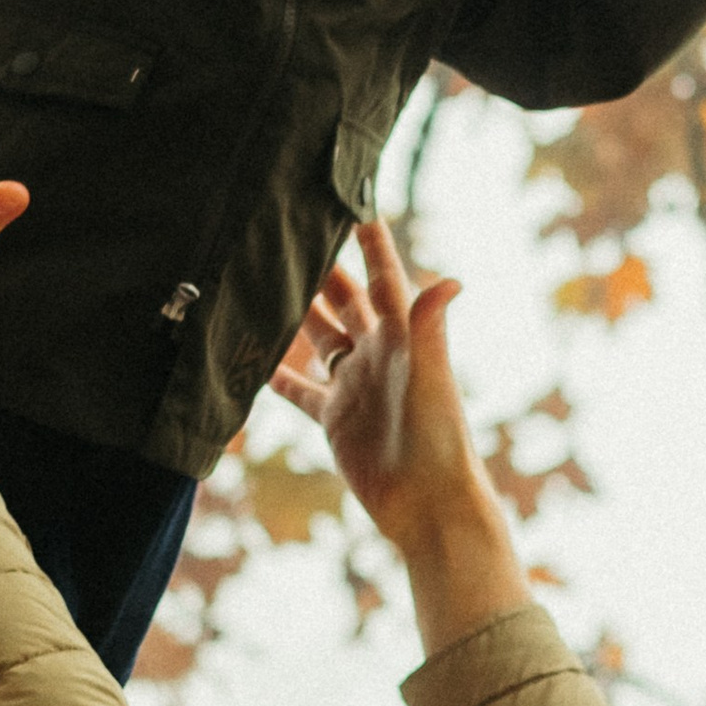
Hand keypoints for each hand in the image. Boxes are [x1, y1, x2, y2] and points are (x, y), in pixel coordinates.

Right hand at [270, 220, 527, 652]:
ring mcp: (354, 385)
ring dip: (295, 311)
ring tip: (264, 280)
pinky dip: (277, 372)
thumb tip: (452, 279)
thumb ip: (432, 328)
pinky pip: (300, 389)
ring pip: (318, 337)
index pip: (383, 278)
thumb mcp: (431, 378)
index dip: (370, 242)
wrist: (429, 505)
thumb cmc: (439, 441)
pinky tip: (253, 355)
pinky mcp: (335, 419)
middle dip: (320, 266)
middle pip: (343, 300)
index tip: (353, 200)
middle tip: (289, 232)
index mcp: (404, 338)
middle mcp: (377, 355)